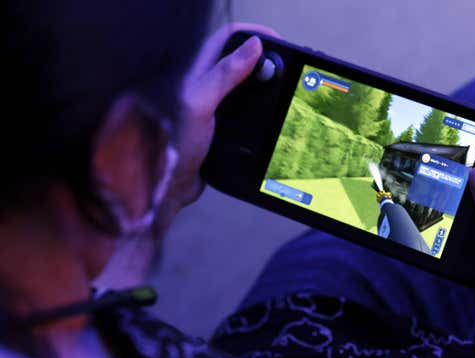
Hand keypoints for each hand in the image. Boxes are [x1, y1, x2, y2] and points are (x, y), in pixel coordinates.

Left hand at [165, 23, 279, 211]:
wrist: (169, 187)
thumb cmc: (174, 144)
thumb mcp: (198, 103)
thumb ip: (224, 74)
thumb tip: (254, 46)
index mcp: (196, 73)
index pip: (227, 40)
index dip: (251, 34)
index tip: (277, 42)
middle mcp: (206, 87)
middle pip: (240, 62)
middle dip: (264, 62)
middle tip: (288, 69)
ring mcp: (215, 110)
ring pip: (246, 89)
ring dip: (266, 88)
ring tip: (287, 91)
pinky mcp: (223, 131)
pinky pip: (248, 114)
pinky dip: (263, 113)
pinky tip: (275, 118)